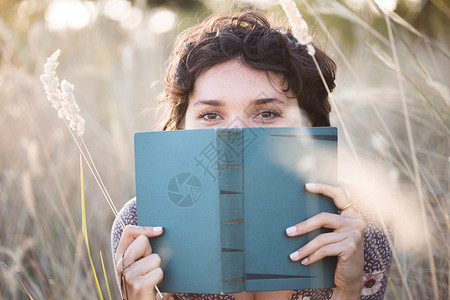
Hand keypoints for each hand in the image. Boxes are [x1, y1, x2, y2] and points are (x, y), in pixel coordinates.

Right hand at [115, 225, 163, 298]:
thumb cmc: (144, 279)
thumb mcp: (138, 261)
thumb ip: (141, 247)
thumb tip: (158, 230)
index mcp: (119, 256)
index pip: (129, 231)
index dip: (145, 228)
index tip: (159, 231)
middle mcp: (120, 265)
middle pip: (142, 241)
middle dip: (151, 250)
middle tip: (149, 263)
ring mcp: (128, 275)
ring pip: (155, 258)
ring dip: (157, 267)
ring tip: (150, 275)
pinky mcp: (138, 285)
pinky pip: (158, 271)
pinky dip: (159, 277)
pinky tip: (153, 283)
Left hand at [286, 183, 363, 299]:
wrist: (351, 278)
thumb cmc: (339, 255)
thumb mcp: (335, 236)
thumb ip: (327, 224)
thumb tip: (300, 218)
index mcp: (352, 214)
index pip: (340, 194)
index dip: (323, 187)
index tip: (306, 186)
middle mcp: (355, 221)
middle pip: (323, 218)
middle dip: (303, 226)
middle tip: (288, 232)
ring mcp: (354, 234)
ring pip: (321, 238)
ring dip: (305, 248)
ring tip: (293, 256)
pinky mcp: (351, 247)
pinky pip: (325, 250)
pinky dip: (312, 256)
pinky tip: (304, 261)